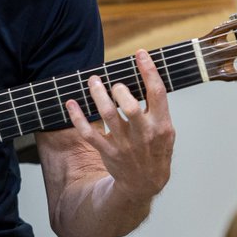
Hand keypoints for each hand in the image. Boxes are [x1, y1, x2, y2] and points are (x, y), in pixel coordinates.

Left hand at [64, 50, 175, 202]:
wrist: (145, 183)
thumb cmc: (155, 149)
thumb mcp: (166, 129)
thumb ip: (156, 107)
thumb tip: (143, 75)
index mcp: (161, 125)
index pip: (157, 93)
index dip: (148, 71)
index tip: (140, 53)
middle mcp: (143, 134)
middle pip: (130, 106)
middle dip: (120, 90)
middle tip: (114, 83)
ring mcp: (124, 144)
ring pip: (108, 115)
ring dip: (97, 95)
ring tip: (93, 81)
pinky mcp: (107, 151)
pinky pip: (88, 133)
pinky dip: (77, 118)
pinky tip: (71, 103)